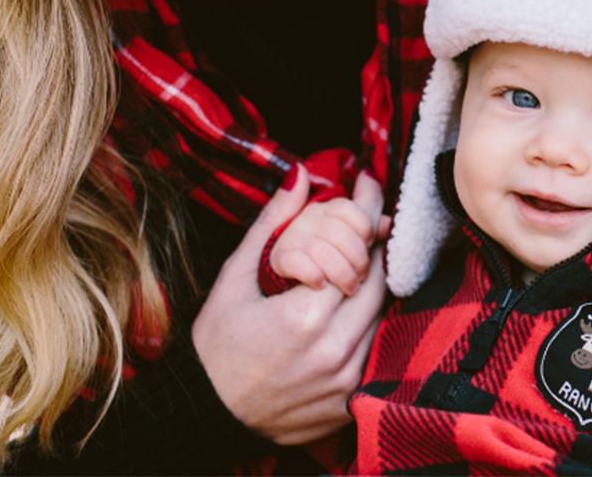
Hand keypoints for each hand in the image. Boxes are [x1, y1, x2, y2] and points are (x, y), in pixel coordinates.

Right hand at [192, 168, 387, 444]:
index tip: (368, 186)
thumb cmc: (215, 347)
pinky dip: (368, 322)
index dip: (365, 212)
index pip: (357, 249)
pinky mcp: (353, 397)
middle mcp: (334, 348)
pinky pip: (377, 346)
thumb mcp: (233, 281)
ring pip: (382, 312)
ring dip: (371, 283)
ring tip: (350, 265)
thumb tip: (301, 175)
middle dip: (370, 246)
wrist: (209, 416)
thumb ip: (272, 225)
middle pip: (377, 278)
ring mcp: (348, 376)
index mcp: (304, 316)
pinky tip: (348, 308)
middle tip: (362, 224)